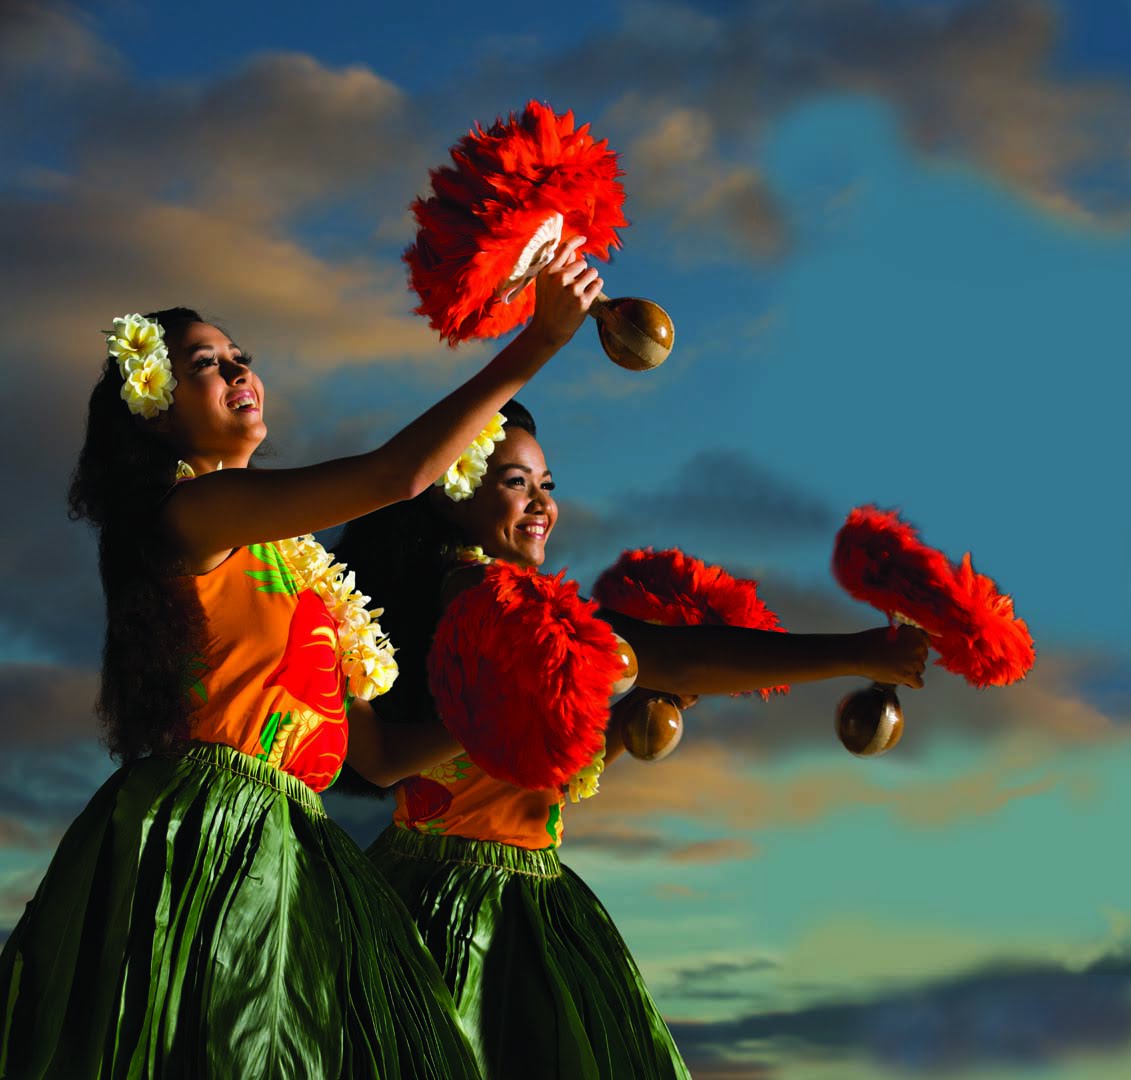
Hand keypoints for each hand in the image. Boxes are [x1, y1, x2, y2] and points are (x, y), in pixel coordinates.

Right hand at [524, 235, 603, 349]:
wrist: (547, 330)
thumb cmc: (548, 305)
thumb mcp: (546, 284)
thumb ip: (559, 266)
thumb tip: (574, 250)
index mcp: (549, 272)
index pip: (565, 248)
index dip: (576, 240)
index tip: (584, 238)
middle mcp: (560, 278)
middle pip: (582, 262)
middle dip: (582, 271)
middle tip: (575, 285)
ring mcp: (572, 290)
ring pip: (593, 272)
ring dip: (591, 278)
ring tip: (583, 289)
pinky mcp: (583, 301)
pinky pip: (598, 283)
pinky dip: (596, 286)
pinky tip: (589, 294)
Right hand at [855, 624, 929, 687]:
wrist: (858, 653)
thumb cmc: (870, 642)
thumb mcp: (891, 632)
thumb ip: (905, 638)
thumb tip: (914, 648)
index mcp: (914, 633)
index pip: (926, 641)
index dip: (917, 646)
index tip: (909, 650)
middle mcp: (918, 646)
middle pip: (923, 657)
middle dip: (912, 659)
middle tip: (896, 660)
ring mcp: (914, 662)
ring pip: (920, 670)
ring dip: (910, 670)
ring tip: (894, 668)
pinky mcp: (908, 676)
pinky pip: (919, 683)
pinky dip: (911, 682)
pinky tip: (903, 680)